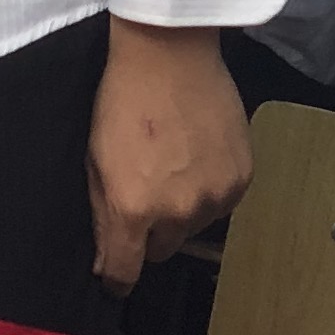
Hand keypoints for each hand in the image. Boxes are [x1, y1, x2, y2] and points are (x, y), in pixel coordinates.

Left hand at [86, 17, 253, 289]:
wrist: (169, 55)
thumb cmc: (122, 101)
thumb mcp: (94, 159)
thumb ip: (102, 212)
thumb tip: (105, 259)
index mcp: (133, 209)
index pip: (126, 271)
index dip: (117, 278)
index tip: (115, 277)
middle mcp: (177, 212)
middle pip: (162, 250)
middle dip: (150, 233)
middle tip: (145, 194)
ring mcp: (214, 197)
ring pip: (194, 227)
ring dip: (183, 210)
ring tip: (173, 165)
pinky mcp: (241, 180)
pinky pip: (222, 203)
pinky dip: (209, 189)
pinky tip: (197, 156)